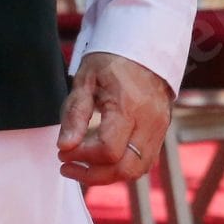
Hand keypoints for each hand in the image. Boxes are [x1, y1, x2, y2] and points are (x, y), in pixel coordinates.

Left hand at [57, 52, 174, 186]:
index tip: (62, 153)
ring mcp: (159, 128)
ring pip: (137, 170)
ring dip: (107, 175)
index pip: (108, 150)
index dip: (81, 157)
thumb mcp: (85, 81)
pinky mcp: (161, 132)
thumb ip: (75, 115)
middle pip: (125, 168)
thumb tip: (64, 147)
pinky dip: (122, 167)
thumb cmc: (111, 61)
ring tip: (83, 166)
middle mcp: (149, 121)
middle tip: (68, 166)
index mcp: (129, 106)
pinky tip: (102, 159)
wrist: (144, 47)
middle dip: (93, 175)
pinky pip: (144, 162)